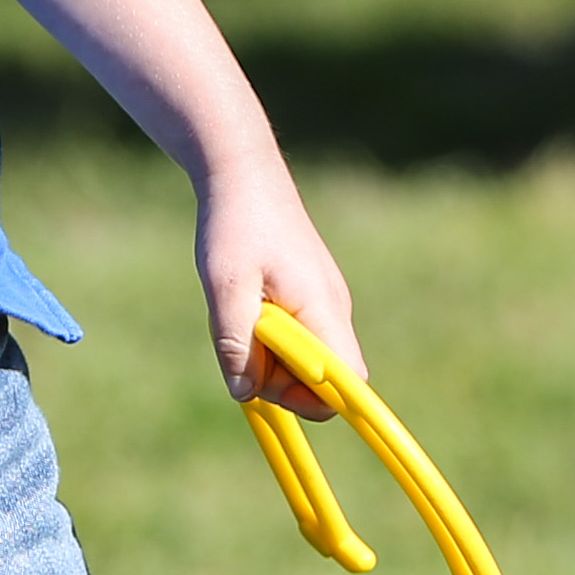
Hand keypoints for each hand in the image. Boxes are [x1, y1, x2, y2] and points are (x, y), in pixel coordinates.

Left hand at [198, 161, 361, 412]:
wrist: (244, 174)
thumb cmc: (236, 226)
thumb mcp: (225, 287)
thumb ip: (236, 344)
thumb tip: (245, 393)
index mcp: (323, 309)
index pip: (349, 382)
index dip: (313, 400)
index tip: (268, 384)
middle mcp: (334, 310)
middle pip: (326, 378)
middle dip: (281, 380)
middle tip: (239, 345)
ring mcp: (325, 303)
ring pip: (309, 359)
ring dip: (271, 357)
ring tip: (239, 314)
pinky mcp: (312, 297)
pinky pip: (300, 337)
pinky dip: (271, 338)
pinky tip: (247, 306)